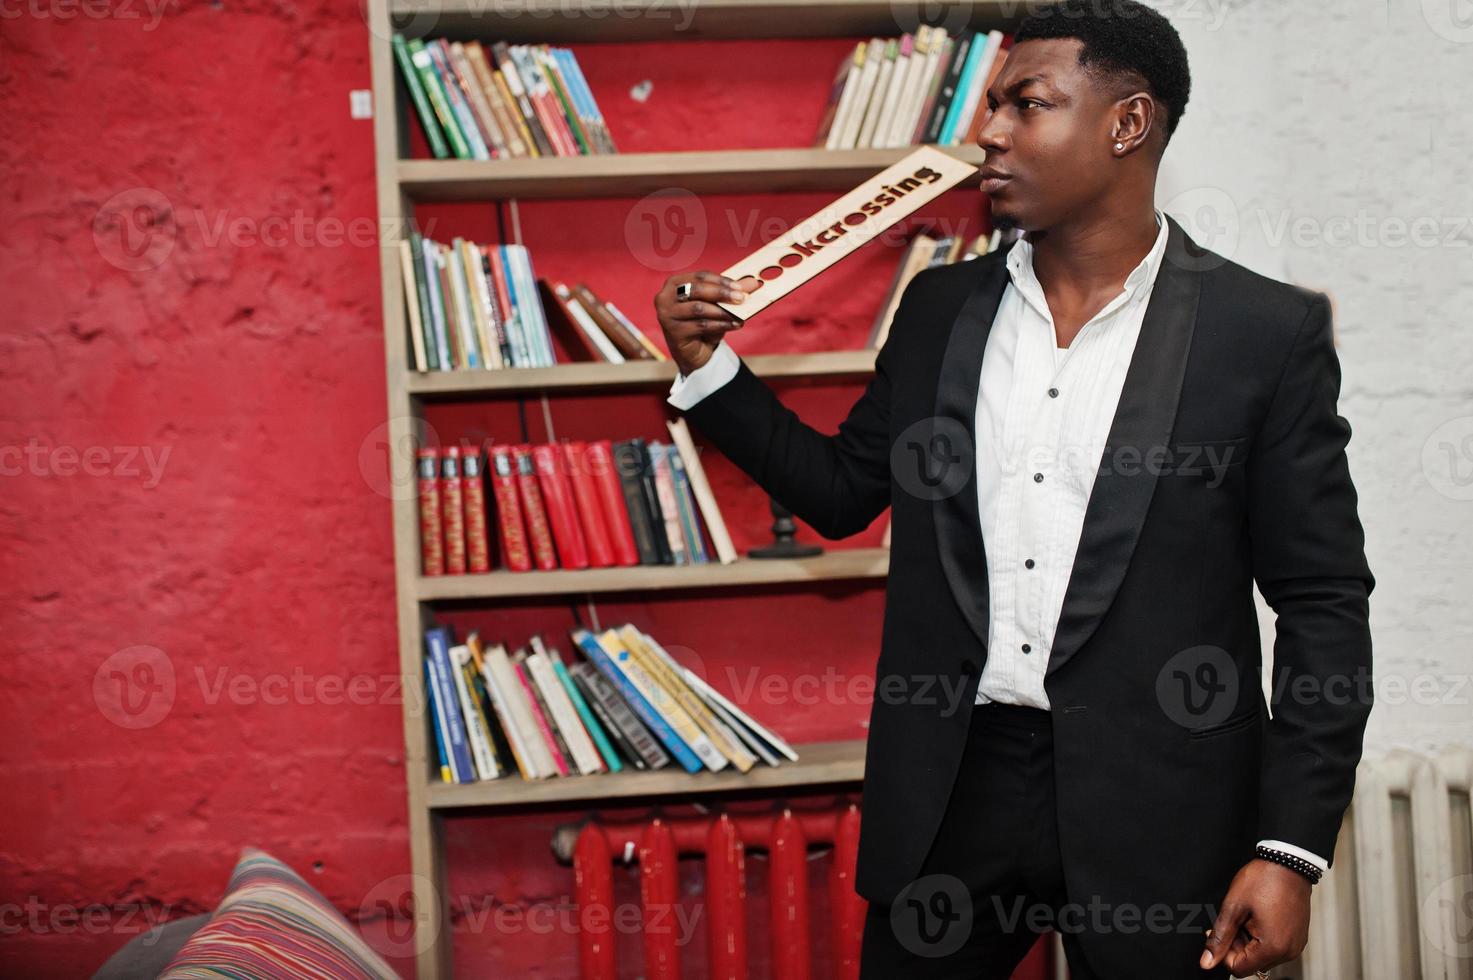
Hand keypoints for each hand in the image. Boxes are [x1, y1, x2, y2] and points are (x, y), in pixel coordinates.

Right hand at [654, 271, 757, 375]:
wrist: (692, 351)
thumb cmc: (702, 322)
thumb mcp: (716, 305)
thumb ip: (732, 293)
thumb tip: (753, 283)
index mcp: (674, 283)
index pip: (700, 276)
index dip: (721, 280)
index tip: (740, 287)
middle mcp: (665, 297)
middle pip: (696, 289)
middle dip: (722, 293)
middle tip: (741, 298)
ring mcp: (666, 315)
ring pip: (699, 308)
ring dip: (722, 311)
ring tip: (738, 315)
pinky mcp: (673, 331)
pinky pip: (701, 325)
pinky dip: (721, 325)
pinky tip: (734, 325)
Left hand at [1200, 859, 1310, 975]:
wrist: (1288, 862)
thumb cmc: (1264, 880)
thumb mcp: (1233, 907)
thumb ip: (1219, 938)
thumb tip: (1207, 961)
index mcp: (1273, 948)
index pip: (1239, 969)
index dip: (1223, 953)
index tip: (1219, 932)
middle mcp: (1288, 951)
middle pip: (1252, 964)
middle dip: (1236, 946)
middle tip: (1232, 920)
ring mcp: (1296, 945)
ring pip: (1262, 956)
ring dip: (1248, 941)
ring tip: (1246, 916)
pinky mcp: (1298, 937)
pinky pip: (1275, 947)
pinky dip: (1262, 938)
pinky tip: (1257, 917)